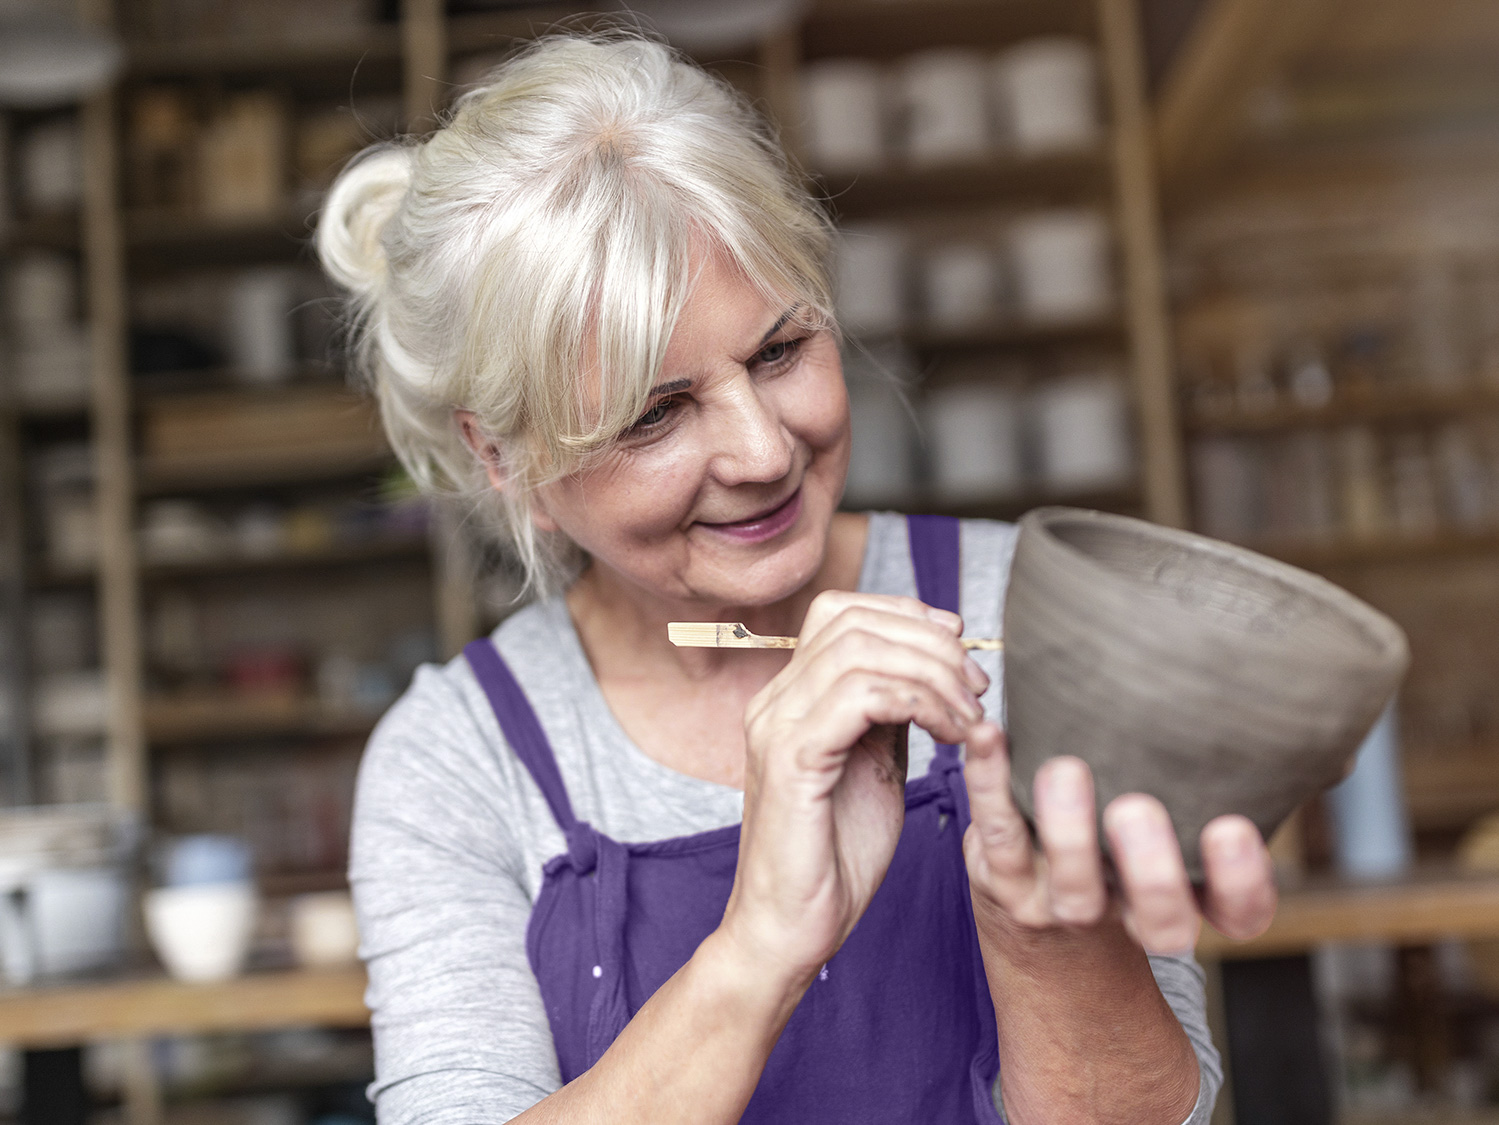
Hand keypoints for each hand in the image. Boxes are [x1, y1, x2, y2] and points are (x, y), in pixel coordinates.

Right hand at [720, 591, 987, 983]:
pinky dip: (919, 702)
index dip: (908, 615)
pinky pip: (860, 697)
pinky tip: (951, 734)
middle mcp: (774, 702)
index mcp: (790, 699)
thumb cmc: (832, 860)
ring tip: (969, 716)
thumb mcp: (873, 768)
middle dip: (931, 642)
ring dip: (932, 673)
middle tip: (977, 686)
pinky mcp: (792, 760)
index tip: (961, 649)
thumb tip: (929, 672)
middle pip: (854, 620)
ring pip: (860, 649)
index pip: (841, 612)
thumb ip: (888, 717)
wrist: (788, 932)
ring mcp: (777, 727)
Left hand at [961, 727, 1276, 952]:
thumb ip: (1211, 770)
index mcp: (1190, 895)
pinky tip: (990, 735)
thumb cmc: (1122, 831)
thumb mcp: (1172, 813)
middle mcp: (1130, 910)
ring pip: (1073, 890)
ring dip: (1068, 831)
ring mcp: (1065, 903)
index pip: (1238, 912)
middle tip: (1135, 809)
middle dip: (1150, 870)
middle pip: (1159, 921)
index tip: (1231, 826)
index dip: (1241, 882)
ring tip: (1064, 770)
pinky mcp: (1004, 878)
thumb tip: (1272, 697)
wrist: (1037, 911)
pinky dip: (989, 780)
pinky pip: (997, 833)